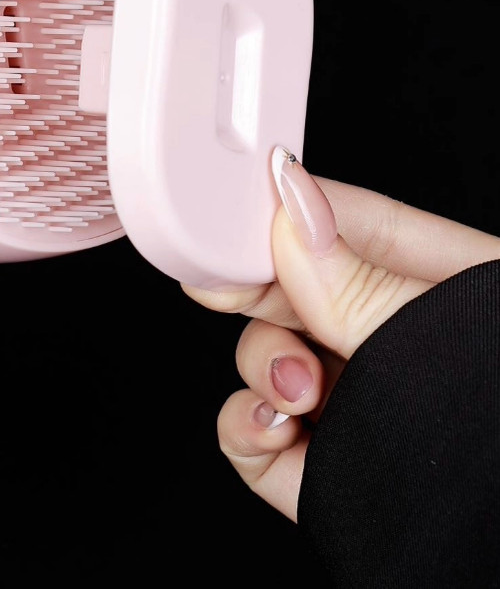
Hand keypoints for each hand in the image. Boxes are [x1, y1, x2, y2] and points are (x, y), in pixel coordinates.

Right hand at [182, 147, 499, 520]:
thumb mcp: (453, 349)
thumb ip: (367, 291)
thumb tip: (296, 220)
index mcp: (451, 296)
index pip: (363, 227)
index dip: (298, 211)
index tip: (240, 208)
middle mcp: (396, 347)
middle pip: (299, 287)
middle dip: (260, 291)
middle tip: (225, 286)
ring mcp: (358, 407)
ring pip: (268, 356)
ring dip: (261, 366)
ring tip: (292, 390)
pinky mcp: (323, 470)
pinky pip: (252, 429)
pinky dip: (244, 425)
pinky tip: (271, 427)